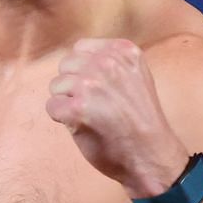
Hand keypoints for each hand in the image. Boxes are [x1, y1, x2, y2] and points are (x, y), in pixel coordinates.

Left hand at [45, 38, 189, 197]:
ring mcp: (91, 84)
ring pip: (56, 86)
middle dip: (73, 85)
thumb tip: (75, 59)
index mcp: (123, 51)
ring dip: (67, 102)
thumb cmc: (139, 119)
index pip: (81, 48)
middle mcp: (107, 63)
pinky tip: (83, 125)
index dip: (83, 70)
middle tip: (96, 105)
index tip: (101, 89)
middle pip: (65, 65)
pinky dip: (62, 119)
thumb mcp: (134, 76)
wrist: (150, 154)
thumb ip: (110, 63)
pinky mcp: (77, 108)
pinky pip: (52, 107)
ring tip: (92, 115)